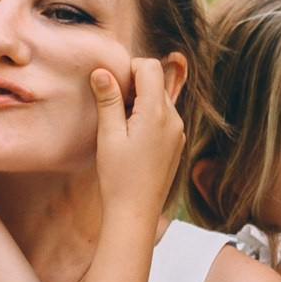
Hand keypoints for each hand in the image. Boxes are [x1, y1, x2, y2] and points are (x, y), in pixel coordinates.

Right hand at [90, 58, 183, 227]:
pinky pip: (164, 118)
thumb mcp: (108, 135)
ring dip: (140, 102)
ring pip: (160, 100)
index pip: (150, 67)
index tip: (112, 87)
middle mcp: (174, 119)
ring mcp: (178, 132)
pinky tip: (132, 139)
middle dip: (134, 86)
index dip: (129, 69)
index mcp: (157, 113)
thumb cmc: (118, 177)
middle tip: (112, 107)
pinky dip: (148, 117)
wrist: (135, 213)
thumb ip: (108, 100)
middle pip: (156, 82)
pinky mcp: (176, 144)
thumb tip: (102, 71)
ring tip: (120, 126)